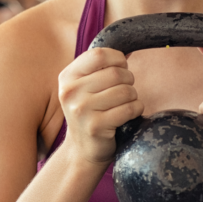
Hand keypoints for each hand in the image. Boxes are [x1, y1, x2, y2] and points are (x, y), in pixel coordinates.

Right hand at [58, 48, 143, 164]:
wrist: (82, 150)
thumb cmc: (89, 113)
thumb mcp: (84, 87)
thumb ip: (99, 68)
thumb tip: (127, 51)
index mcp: (67, 77)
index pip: (99, 55)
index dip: (117, 59)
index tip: (121, 67)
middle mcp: (71, 92)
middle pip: (116, 73)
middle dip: (128, 80)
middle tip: (125, 90)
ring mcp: (81, 110)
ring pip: (125, 91)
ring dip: (133, 96)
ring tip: (125, 103)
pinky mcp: (96, 126)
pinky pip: (129, 109)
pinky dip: (135, 109)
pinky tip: (127, 114)